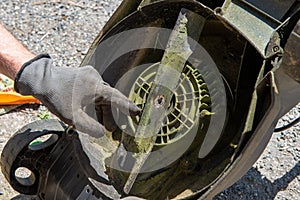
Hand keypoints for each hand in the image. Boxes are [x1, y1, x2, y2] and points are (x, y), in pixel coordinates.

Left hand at [14, 54, 139, 136]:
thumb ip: (89, 127)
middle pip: (109, 99)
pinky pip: (95, 91)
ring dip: (103, 110)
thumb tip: (102, 133)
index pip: (116, 98)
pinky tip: (93, 112)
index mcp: (96, 87)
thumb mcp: (72, 117)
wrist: (41, 80)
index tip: (137, 112)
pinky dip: (96, 102)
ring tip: (103, 125)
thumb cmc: (56, 97)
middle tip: (113, 129)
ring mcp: (90, 75)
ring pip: (102, 95)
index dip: (128, 106)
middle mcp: (96, 78)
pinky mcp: (85, 75)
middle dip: (111, 115)